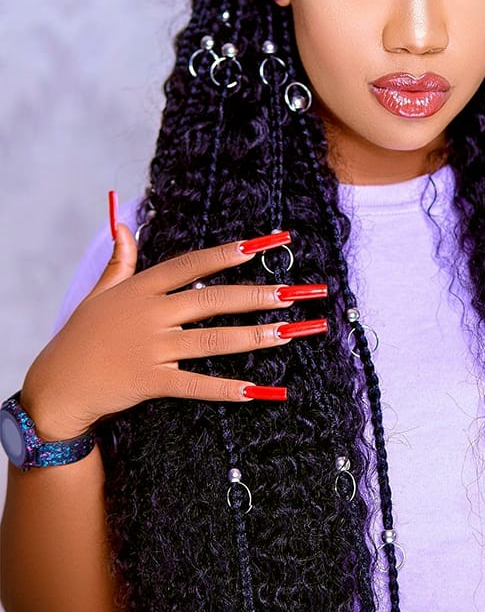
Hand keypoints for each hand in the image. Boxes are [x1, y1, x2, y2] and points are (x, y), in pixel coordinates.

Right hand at [20, 225, 327, 440]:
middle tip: (300, 292)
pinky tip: (261, 389)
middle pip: (213, 300)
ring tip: (294, 332)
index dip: (233, 252)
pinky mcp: (150, 381)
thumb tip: (123, 223)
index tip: (270, 242)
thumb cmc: (82, 335)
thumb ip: (120, 259)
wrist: (56, 385)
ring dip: (257, 336)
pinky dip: (229, 388)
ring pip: (213, 340)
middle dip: (260, 295)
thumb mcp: (99, 292)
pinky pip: (196, 384)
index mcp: (143, 288)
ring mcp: (152, 348)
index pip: (194, 264)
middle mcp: (151, 314)